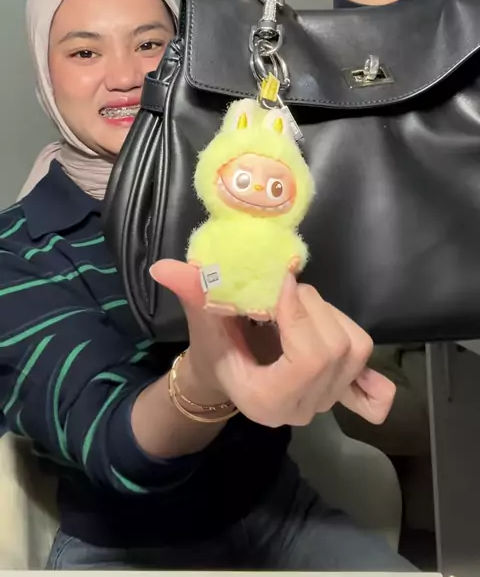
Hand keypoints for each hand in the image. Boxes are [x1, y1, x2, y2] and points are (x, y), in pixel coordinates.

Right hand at [150, 260, 395, 427]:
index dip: (300, 315)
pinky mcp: (342, 395)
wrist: (223, 377)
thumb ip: (193, 294)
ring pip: (355, 348)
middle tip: (284, 289)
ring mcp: (327, 404)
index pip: (308, 360)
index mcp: (267, 401)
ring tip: (299, 307)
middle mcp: (303, 409)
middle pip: (336, 348)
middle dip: (312, 306)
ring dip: (331, 315)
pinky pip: (374, 386)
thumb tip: (163, 267)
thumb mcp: (202, 322)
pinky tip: (341, 337)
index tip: (280, 282)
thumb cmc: (212, 350)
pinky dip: (367, 363)